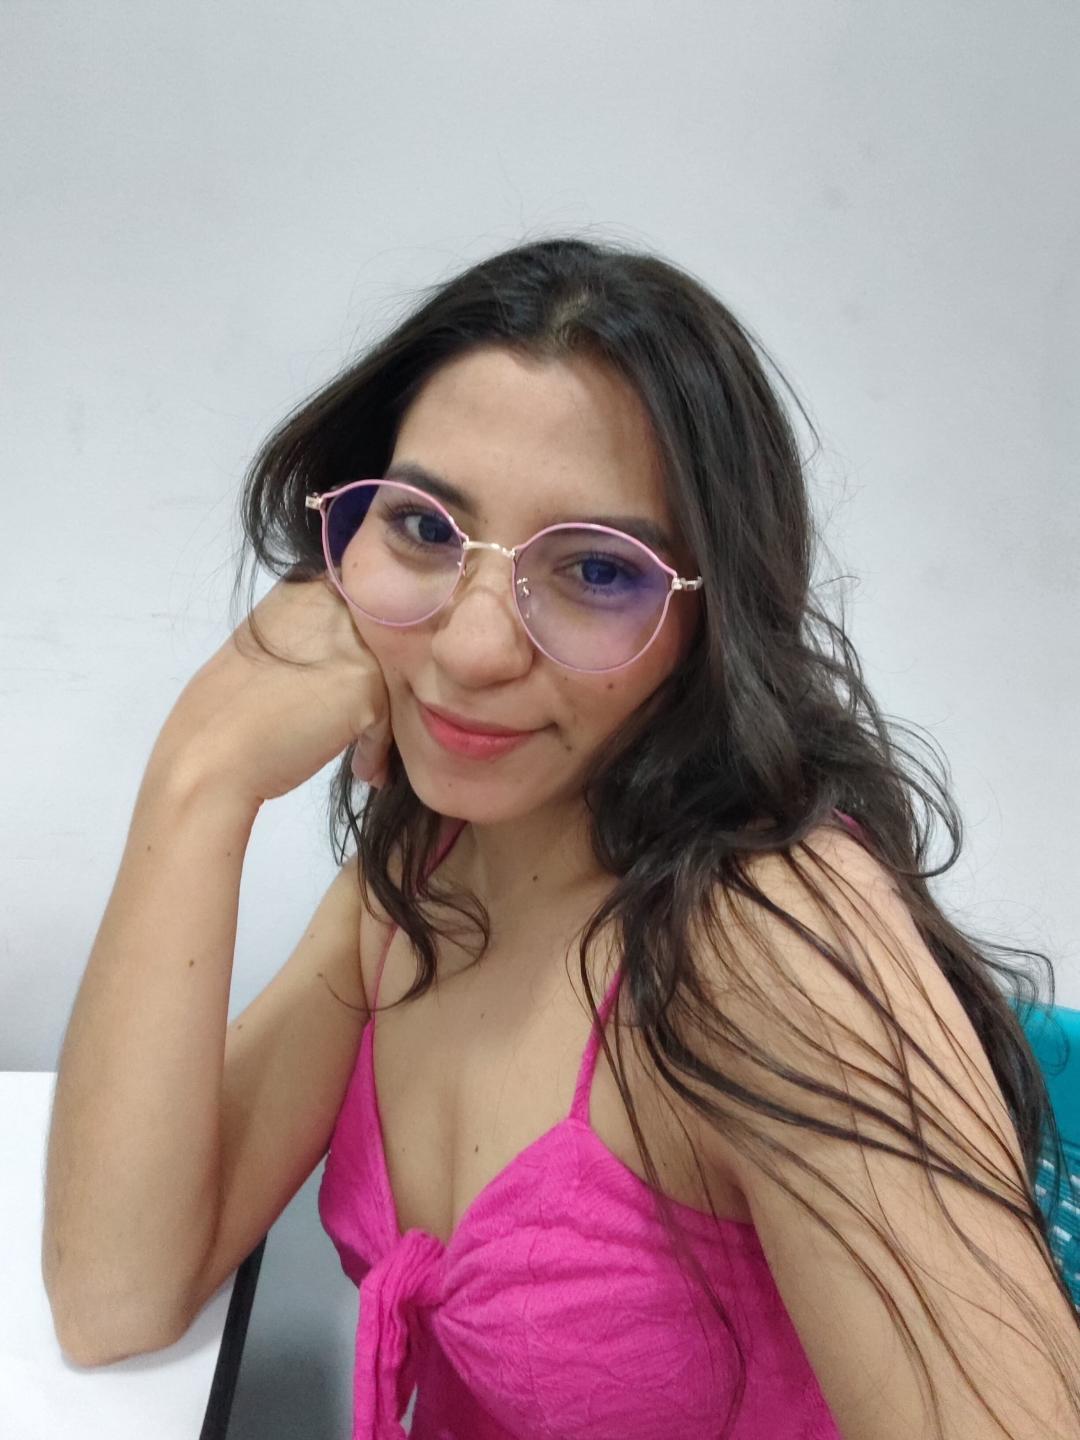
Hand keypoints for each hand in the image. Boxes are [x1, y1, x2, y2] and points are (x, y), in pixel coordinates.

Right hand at [148, 575, 392, 805]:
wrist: (212, 754)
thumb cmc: (230, 711)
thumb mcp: (269, 648)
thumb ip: (313, 638)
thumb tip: (350, 657)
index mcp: (305, 587)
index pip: (363, 611)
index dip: (364, 654)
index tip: (349, 691)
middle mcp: (333, 603)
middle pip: (384, 645)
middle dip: (377, 688)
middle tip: (358, 726)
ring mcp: (354, 643)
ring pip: (392, 682)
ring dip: (380, 722)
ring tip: (361, 754)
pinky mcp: (367, 685)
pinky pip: (389, 719)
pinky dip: (375, 749)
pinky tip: (361, 769)